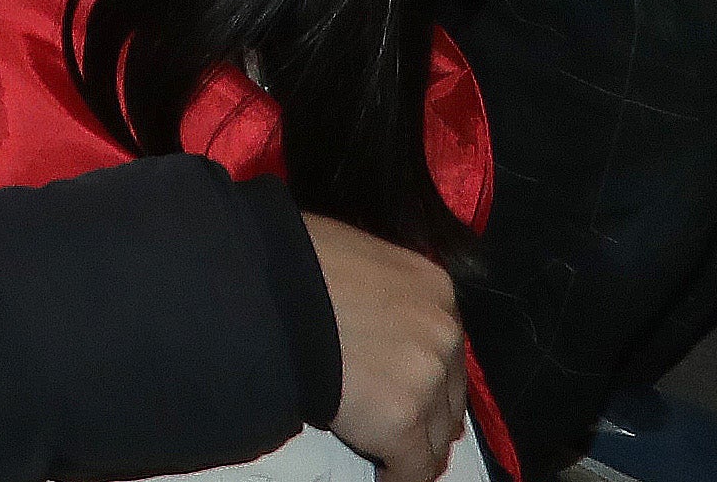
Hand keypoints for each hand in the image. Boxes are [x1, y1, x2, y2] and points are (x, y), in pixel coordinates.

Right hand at [310, 216, 472, 481]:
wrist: (266, 292)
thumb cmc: (293, 260)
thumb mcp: (353, 256)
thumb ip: (381, 289)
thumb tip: (369, 312)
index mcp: (434, 290)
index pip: (445, 346)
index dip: (425, 370)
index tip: (407, 384)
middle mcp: (443, 335)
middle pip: (450, 393)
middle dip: (429, 411)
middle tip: (402, 422)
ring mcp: (425, 380)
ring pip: (437, 435)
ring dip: (415, 444)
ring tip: (392, 455)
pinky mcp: (401, 423)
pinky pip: (414, 467)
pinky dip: (400, 475)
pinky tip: (385, 475)